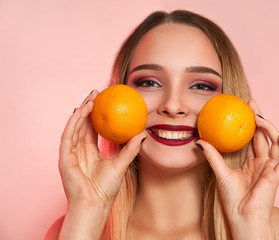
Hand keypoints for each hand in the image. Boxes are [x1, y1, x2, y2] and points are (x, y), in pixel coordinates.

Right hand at [59, 90, 147, 209]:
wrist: (95, 204)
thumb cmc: (106, 188)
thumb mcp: (121, 163)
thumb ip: (131, 148)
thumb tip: (144, 133)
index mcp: (90, 151)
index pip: (92, 129)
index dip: (96, 115)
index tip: (104, 101)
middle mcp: (79, 150)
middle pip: (82, 124)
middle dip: (88, 108)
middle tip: (96, 93)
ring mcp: (70, 153)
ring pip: (74, 127)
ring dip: (81, 112)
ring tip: (90, 98)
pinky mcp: (64, 157)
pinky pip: (68, 136)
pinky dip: (73, 123)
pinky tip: (81, 111)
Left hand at [196, 99, 278, 238]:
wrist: (241, 216)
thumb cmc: (232, 199)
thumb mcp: (220, 172)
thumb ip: (213, 156)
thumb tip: (200, 141)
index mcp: (250, 163)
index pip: (250, 138)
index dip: (248, 123)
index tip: (241, 108)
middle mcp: (261, 163)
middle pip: (262, 136)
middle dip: (259, 119)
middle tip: (250, 104)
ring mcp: (270, 168)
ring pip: (275, 144)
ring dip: (270, 128)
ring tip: (259, 117)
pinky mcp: (276, 175)